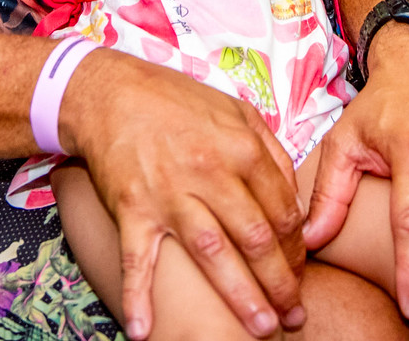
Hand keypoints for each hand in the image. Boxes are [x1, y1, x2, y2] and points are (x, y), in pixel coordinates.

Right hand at [62, 51, 308, 338]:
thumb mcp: (235, 110)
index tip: (299, 271)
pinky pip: (137, 259)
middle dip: (280, 283)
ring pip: (212, 254)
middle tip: (294, 315)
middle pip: (255, 239)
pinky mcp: (132, 208)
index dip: (297, 248)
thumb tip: (294, 199)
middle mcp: (209, 172)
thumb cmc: (176, 101)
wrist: (109, 92)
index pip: (282, 210)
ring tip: (262, 329)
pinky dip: (138, 296)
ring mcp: (168, 194)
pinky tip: (144, 330)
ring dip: (240, 296)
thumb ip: (270, 152)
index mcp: (240, 147)